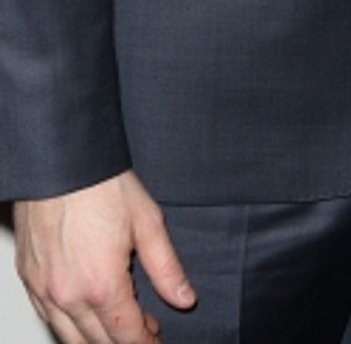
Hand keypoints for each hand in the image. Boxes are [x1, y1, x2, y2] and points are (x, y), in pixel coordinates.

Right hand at [14, 170, 195, 342]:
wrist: (61, 162)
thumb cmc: (102, 186)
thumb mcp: (148, 223)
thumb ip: (166, 268)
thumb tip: (184, 298)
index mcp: (102, 286)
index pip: (127, 335)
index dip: (147, 343)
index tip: (158, 342)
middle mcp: (68, 296)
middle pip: (98, 342)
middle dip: (125, 342)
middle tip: (146, 332)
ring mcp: (44, 290)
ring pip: (70, 337)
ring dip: (96, 338)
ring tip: (120, 323)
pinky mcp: (29, 279)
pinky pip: (48, 317)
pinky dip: (69, 324)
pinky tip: (86, 312)